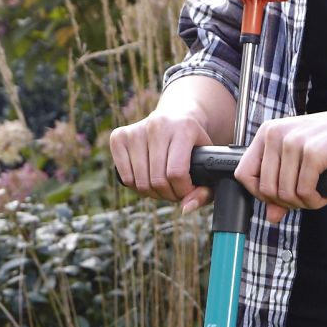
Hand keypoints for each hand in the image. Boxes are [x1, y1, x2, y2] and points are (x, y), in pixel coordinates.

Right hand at [106, 81, 236, 204]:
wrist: (176, 117)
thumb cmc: (193, 146)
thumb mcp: (207, 164)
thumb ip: (204, 191)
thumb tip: (185, 209)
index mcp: (184, 128)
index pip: (176, 173)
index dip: (182, 191)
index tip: (187, 191)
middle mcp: (158, 125)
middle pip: (157, 179)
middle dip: (168, 194)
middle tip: (175, 190)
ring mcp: (136, 130)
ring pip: (140, 182)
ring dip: (152, 192)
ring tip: (163, 184)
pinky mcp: (119, 136)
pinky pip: (125, 177)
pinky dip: (136, 186)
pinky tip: (147, 178)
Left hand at [235, 103, 326, 215]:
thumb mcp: (303, 159)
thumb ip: (283, 184)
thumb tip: (271, 217)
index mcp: (268, 132)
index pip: (243, 174)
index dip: (260, 194)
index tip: (280, 197)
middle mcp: (276, 134)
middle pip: (265, 189)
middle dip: (286, 203)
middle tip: (307, 198)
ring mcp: (294, 142)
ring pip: (284, 194)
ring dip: (303, 204)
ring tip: (318, 195)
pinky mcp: (314, 153)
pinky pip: (304, 192)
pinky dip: (315, 201)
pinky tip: (325, 194)